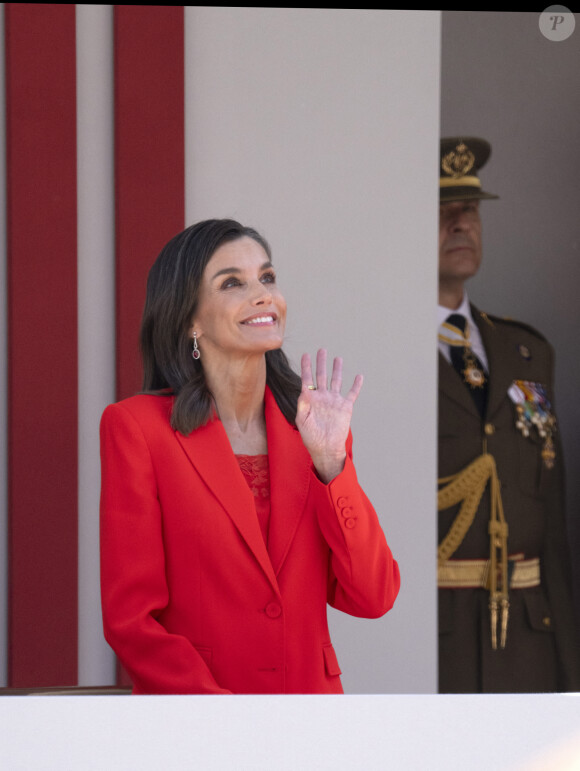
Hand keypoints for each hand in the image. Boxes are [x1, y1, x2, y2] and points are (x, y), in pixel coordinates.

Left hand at [296, 349, 362, 483]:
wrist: (326, 448)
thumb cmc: (311, 437)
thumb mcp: (302, 421)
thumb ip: (302, 405)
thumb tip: (304, 392)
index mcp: (310, 399)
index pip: (307, 379)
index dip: (306, 366)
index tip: (306, 354)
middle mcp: (322, 397)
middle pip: (322, 375)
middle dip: (321, 362)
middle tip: (322, 350)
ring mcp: (334, 401)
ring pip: (336, 381)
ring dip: (337, 370)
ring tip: (338, 358)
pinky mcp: (346, 407)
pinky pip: (352, 394)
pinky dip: (356, 385)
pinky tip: (359, 376)